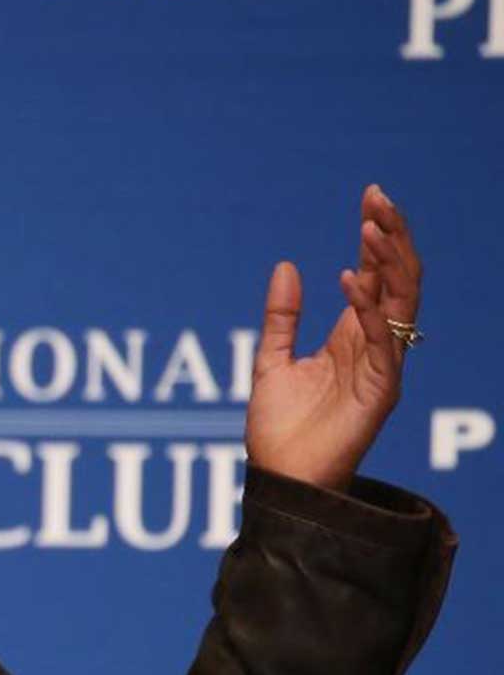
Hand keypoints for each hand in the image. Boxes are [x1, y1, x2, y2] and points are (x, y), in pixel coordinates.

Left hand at [245, 184, 422, 493]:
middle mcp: (374, 345)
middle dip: (391, 236)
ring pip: (402, 302)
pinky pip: (383, 340)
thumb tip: (288, 265)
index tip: (370, 195)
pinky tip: (352, 278)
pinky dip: (369, 308)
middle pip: (397, 279)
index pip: (376, 273)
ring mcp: (383, 366)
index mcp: (352, 335)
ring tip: (372, 225)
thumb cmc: (279, 428)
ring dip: (389, 261)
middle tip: (378, 197)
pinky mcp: (382, 390)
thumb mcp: (272, 359)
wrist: (281, 478)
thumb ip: (281, 316)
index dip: (375, 235)